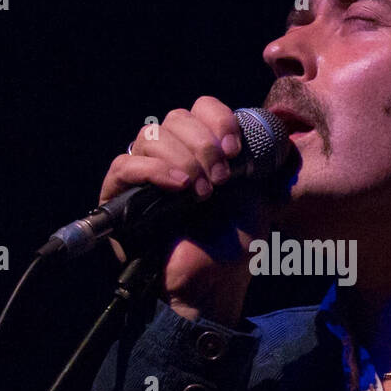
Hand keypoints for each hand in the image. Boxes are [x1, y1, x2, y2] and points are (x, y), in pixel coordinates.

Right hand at [100, 96, 267, 326]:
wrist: (216, 283)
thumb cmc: (236, 244)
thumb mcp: (260, 193)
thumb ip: (262, 159)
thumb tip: (272, 131)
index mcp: (202, 149)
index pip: (200, 108)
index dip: (217, 119)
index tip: (235, 149)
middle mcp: (170, 156)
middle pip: (174, 118)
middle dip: (203, 144)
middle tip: (221, 178)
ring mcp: (143, 176)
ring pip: (149, 137)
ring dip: (183, 159)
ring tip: (202, 192)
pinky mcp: (118, 197)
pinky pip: (125, 166)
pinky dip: (155, 171)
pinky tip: (180, 188)